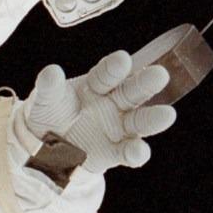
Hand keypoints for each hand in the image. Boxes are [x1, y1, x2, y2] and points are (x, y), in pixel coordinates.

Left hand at [23, 51, 176, 173]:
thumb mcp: (46, 100)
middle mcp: (113, 103)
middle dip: (146, 83)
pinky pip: (128, 152)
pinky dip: (136, 153)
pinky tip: (138, 151)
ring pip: (139, 121)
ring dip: (153, 118)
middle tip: (160, 75)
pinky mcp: (115, 152)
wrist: (45, 148)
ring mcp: (117, 128)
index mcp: (97, 84)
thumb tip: (52, 72)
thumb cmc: (51, 115)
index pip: (107, 74)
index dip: (115, 67)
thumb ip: (49, 87)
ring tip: (167, 115)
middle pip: (132, 92)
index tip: (123, 59)